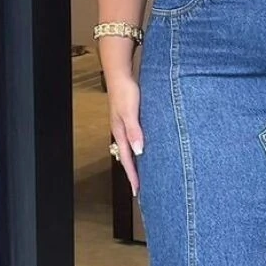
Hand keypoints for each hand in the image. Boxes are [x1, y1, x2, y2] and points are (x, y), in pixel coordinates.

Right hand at [107, 71, 143, 195]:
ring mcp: (124, 126)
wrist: (120, 75)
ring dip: (136, 162)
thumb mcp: (130, 112)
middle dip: (133, 173)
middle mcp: (121, 132)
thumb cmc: (125, 92)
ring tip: (144, 173)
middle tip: (141, 188)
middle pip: (127, 157)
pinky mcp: (130, 120)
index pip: (127, 159)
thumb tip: (139, 151)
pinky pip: (134, 139)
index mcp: (120, 133)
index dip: (132, 175)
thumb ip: (134, 131)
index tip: (138, 190)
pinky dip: (138, 149)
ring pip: (131, 149)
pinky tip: (145, 150)